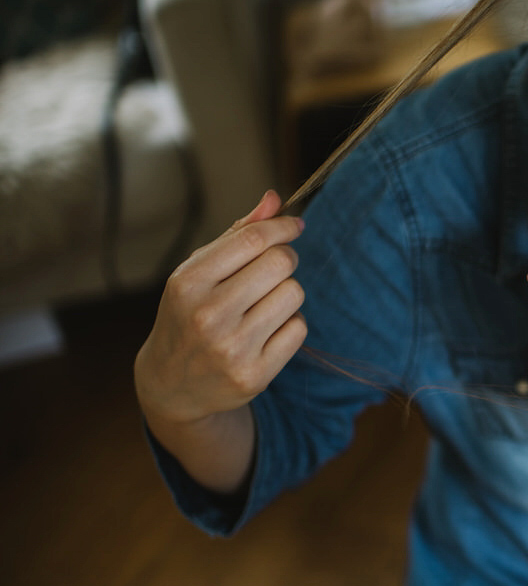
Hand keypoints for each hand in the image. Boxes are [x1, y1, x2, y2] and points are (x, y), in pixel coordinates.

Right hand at [135, 190, 307, 424]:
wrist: (171, 385)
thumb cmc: (189, 315)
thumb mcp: (198, 273)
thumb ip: (237, 234)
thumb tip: (274, 200)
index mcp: (188, 282)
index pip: (252, 239)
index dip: (282, 227)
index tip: (294, 225)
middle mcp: (207, 315)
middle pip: (280, 263)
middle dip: (285, 259)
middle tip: (275, 269)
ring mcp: (231, 348)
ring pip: (294, 294)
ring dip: (286, 293)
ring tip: (263, 304)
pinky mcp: (254, 374)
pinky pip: (298, 329)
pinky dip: (289, 324)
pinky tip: (265, 332)